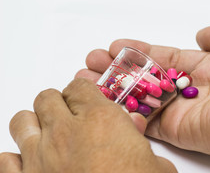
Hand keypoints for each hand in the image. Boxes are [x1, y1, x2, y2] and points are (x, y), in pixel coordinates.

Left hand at [0, 78, 175, 172]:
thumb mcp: (154, 163)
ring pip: (21, 121)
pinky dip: (16, 159)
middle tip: (69, 117)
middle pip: (47, 98)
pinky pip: (6, 160)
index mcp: (100, 119)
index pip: (80, 86)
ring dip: (34, 124)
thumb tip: (133, 126)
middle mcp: (65, 132)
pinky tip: (32, 165)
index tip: (88, 100)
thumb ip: (138, 139)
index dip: (84, 92)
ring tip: (48, 136)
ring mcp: (40, 157)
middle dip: (58, 103)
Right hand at [76, 14, 209, 155]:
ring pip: (143, 99)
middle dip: (120, 69)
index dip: (140, 51)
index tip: (115, 46)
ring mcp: (187, 111)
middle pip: (150, 78)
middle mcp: (196, 88)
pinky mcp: (181, 132)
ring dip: (114, 89)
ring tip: (84, 77)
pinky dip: (123, 111)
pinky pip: (147, 122)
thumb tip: (202, 36)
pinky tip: (99, 97)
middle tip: (92, 61)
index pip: (166, 58)